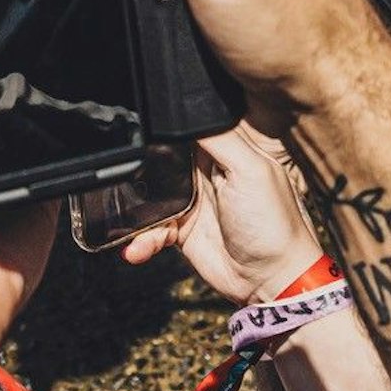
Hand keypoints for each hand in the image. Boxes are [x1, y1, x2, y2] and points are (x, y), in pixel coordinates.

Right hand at [122, 123, 323, 305]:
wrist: (271, 281)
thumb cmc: (273, 224)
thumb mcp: (251, 170)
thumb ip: (219, 138)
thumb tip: (186, 109)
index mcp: (226, 149)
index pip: (189, 124)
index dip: (166, 119)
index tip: (140, 115)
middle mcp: (206, 171)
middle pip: (159, 153)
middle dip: (137, 159)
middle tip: (119, 166)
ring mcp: (191, 200)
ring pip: (148, 191)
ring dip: (130, 205)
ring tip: (118, 217)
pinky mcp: (180, 228)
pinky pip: (149, 227)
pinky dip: (139, 238)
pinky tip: (135, 248)